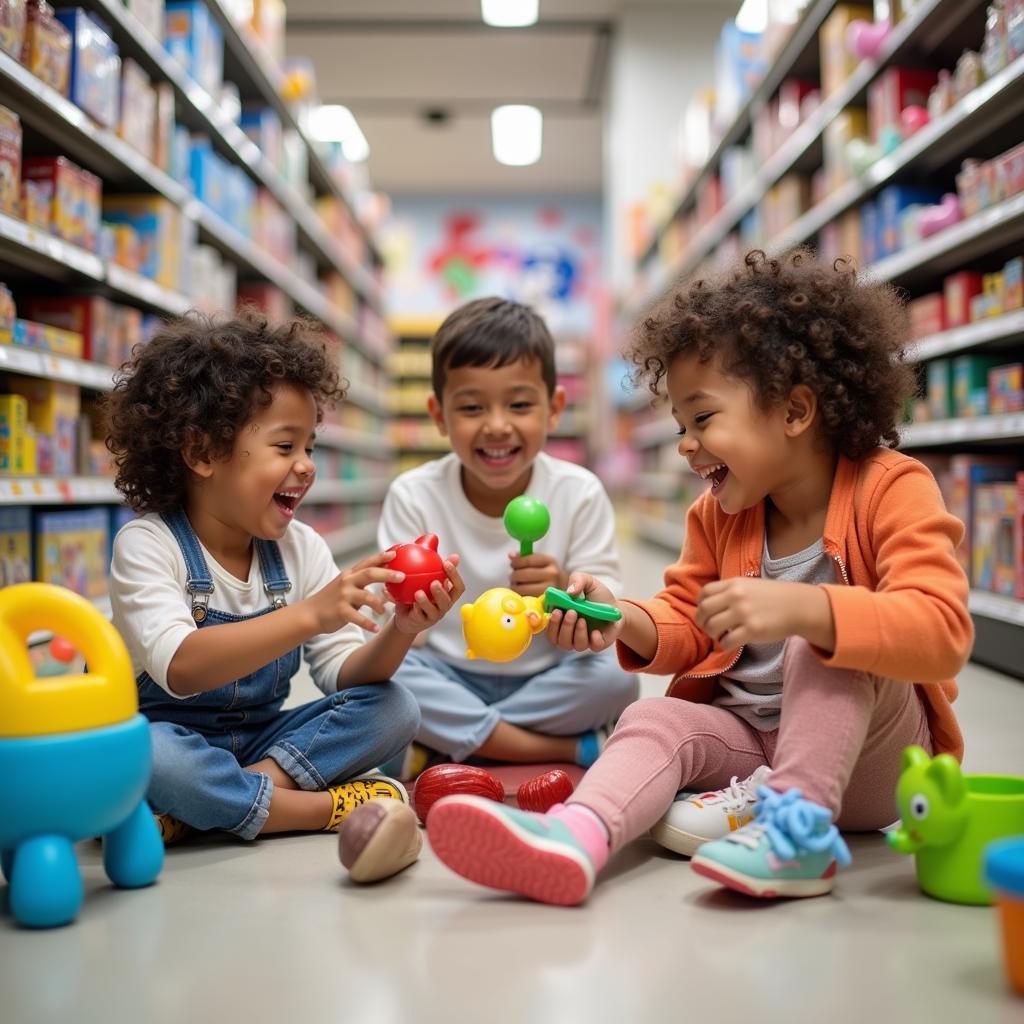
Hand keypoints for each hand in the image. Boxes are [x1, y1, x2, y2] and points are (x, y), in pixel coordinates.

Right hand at [308, 550, 404, 633]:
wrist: (310, 613)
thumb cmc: (332, 600)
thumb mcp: (345, 585)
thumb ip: (361, 581)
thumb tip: (385, 576)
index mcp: (350, 575)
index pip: (367, 562)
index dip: (381, 557)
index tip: (395, 553)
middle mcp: (347, 582)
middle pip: (370, 574)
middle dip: (387, 574)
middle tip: (402, 576)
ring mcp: (343, 596)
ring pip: (367, 596)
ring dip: (378, 604)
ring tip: (384, 611)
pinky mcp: (341, 611)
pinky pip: (358, 618)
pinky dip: (368, 624)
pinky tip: (376, 629)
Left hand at [391, 555, 465, 635]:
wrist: (406, 615)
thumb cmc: (418, 592)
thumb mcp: (424, 577)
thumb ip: (430, 561)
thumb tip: (434, 538)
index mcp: (448, 594)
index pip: (458, 586)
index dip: (455, 575)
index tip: (447, 563)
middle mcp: (444, 606)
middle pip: (448, 600)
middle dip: (442, 592)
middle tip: (434, 582)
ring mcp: (434, 616)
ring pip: (434, 610)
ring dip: (426, 602)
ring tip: (419, 593)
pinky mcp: (422, 622)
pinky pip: (418, 616)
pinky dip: (413, 609)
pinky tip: (406, 601)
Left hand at [508, 550, 566, 597]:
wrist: (560, 586)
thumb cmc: (545, 571)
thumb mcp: (538, 561)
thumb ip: (524, 557)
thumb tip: (511, 555)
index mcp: (550, 561)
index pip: (528, 560)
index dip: (516, 562)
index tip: (513, 564)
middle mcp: (552, 575)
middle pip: (523, 574)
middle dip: (514, 575)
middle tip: (513, 577)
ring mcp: (548, 589)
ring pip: (522, 588)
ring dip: (515, 586)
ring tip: (517, 585)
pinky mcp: (543, 602)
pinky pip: (524, 598)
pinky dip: (519, 595)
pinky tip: (522, 592)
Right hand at [545, 572, 622, 652]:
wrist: (617, 607)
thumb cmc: (597, 596)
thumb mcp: (588, 582)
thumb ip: (577, 580)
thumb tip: (569, 591)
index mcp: (562, 619)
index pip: (549, 627)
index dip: (550, 623)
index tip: (557, 611)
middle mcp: (569, 632)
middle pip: (559, 640)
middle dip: (564, 627)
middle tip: (572, 612)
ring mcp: (583, 639)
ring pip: (573, 646)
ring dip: (576, 633)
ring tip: (583, 620)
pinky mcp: (598, 644)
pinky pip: (593, 648)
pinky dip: (593, 641)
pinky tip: (595, 632)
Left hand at [695, 578, 812, 650]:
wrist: (799, 606)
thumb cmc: (773, 597)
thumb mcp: (749, 585)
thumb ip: (729, 591)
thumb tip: (708, 605)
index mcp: (734, 584)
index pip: (704, 593)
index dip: (700, 605)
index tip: (706, 613)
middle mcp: (736, 596)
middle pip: (704, 611)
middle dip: (702, 622)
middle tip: (710, 628)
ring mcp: (744, 613)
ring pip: (712, 627)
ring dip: (713, 635)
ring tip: (721, 636)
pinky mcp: (752, 630)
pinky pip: (726, 642)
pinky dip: (724, 645)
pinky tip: (731, 642)